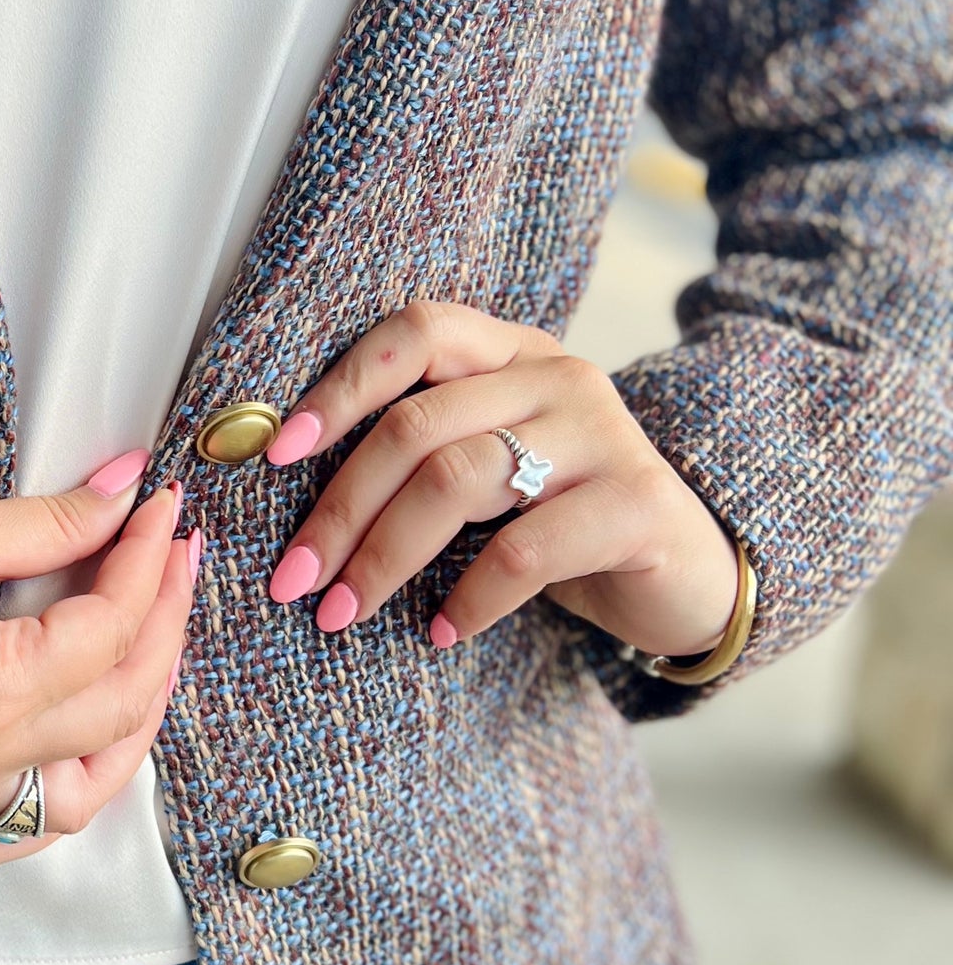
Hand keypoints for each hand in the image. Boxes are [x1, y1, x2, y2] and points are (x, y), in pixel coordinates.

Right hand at [0, 456, 201, 865]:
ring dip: (132, 724)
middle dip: (162, 619)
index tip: (161, 505)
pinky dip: (51, 805)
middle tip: (172, 552)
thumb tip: (126, 492)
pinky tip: (79, 753)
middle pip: (117, 702)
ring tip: (151, 650)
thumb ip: (48, 524)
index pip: (108, 626)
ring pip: (80, 795)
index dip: (146, 557)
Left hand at [261, 301, 739, 659]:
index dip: (339, 387)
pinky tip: (442, 630)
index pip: (414, 333)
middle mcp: (557, 376)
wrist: (689, 573)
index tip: (275, 455)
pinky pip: (527, 546)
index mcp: (510, 352)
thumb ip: (419, 457)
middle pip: (417, 426)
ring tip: (343, 613)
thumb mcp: (488, 473)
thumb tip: (290, 493)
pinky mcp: (638, 503)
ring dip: (385, 556)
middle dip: (340, 509)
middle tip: (294, 581)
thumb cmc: (560, 522)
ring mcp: (603, 434)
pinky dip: (472, 594)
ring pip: (459, 479)